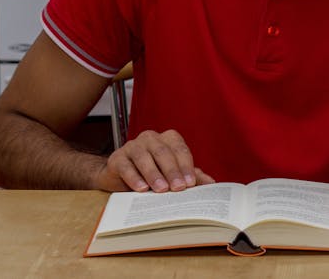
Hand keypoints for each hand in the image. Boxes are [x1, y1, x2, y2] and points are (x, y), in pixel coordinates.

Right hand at [92, 129, 215, 192]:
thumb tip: (211, 183)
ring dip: (154, 174)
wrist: (120, 177)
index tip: (190, 183)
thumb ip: (191, 176)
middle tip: (178, 188)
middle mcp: (150, 138)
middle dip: (172, 171)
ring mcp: (132, 146)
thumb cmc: (151, 173)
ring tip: (161, 190)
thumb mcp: (173, 174)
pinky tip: (141, 188)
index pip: (180, 149)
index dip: (186, 166)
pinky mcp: (117, 158)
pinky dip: (134, 178)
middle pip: (163, 152)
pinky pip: (127, 166)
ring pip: (144, 157)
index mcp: (167, 139)